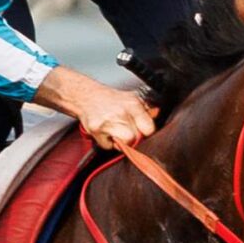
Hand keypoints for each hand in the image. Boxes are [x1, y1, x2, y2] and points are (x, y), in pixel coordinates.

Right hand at [36, 67, 157, 151]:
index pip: (149, 128)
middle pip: (136, 138)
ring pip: (124, 144)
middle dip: (133, 137)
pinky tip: (105, 132)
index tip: (143, 132)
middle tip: (126, 130)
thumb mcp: (130, 98)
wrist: (85, 96)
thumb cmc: (110, 99)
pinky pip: (108, 146)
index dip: (146, 133)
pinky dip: (107, 142)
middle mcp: (121, 112)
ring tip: (116, 131)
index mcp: (133, 104)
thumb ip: (145, 109)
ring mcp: (108, 122)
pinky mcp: (96, 130)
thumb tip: (157, 115)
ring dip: (121, 141)